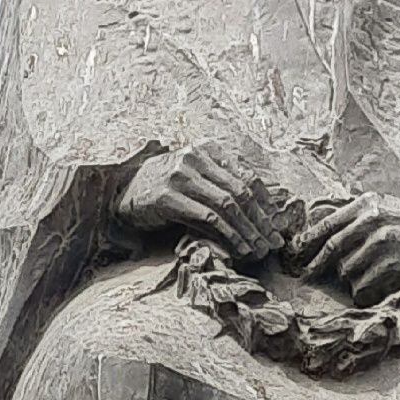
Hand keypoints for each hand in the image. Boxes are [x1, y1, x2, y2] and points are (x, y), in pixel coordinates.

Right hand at [117, 141, 295, 260]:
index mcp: (208, 149)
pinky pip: (207, 217)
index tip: (276, 226)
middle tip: (274, 242)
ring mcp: (181, 176)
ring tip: (259, 250)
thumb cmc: (166, 187)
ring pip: (227, 205)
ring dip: (248, 231)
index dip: (266, 203)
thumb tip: (262, 212)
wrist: (123, 192)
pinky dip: (228, 235)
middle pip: (240, 191)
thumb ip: (222, 185)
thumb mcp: (196, 178)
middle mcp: (195, 158)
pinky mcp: (168, 197)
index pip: (247, 176)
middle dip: (261, 220)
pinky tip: (238, 249)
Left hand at [287, 190, 399, 302]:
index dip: (305, 243)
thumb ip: (360, 217)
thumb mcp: (390, 208)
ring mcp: (381, 245)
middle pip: (330, 250)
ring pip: (346, 272)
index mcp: (367, 204)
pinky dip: (365, 294)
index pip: (325, 225)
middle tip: (305, 277)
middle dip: (315, 267)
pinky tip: (379, 289)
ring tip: (370, 279)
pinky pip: (362, 289)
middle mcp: (371, 221)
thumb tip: (326, 232)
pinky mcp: (392, 267)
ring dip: (352, 281)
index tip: (294, 255)